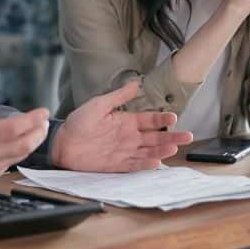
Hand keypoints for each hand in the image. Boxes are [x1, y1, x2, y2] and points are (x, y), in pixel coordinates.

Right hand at [0, 85, 49, 179]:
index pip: (14, 128)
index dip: (32, 120)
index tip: (43, 112)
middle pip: (25, 144)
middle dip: (40, 132)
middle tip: (45, 121)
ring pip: (23, 155)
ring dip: (35, 141)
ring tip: (40, 129)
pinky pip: (15, 161)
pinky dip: (24, 150)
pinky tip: (25, 140)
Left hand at [49, 82, 193, 171]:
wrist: (62, 142)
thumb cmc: (78, 122)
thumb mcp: (99, 104)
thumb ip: (118, 96)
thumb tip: (136, 83)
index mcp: (126, 121)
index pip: (150, 121)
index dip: (162, 120)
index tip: (173, 117)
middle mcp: (129, 137)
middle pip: (155, 138)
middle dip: (171, 137)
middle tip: (187, 136)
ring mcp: (124, 152)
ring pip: (148, 152)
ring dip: (162, 151)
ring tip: (174, 148)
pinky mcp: (116, 165)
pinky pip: (134, 165)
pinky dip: (145, 164)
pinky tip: (156, 162)